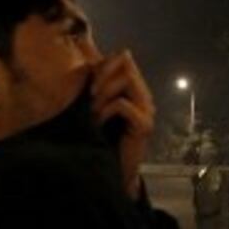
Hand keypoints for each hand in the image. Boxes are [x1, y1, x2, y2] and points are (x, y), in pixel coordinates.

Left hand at [90, 50, 154, 199]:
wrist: (113, 172)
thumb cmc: (101, 138)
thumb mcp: (95, 106)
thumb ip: (94, 84)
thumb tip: (81, 58)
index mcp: (133, 89)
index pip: (124, 57)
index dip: (104, 62)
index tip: (88, 81)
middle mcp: (143, 95)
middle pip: (126, 63)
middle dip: (102, 75)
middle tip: (89, 96)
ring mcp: (146, 110)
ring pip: (126, 79)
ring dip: (103, 92)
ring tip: (92, 110)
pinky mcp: (144, 125)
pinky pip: (122, 104)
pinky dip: (106, 110)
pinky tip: (98, 123)